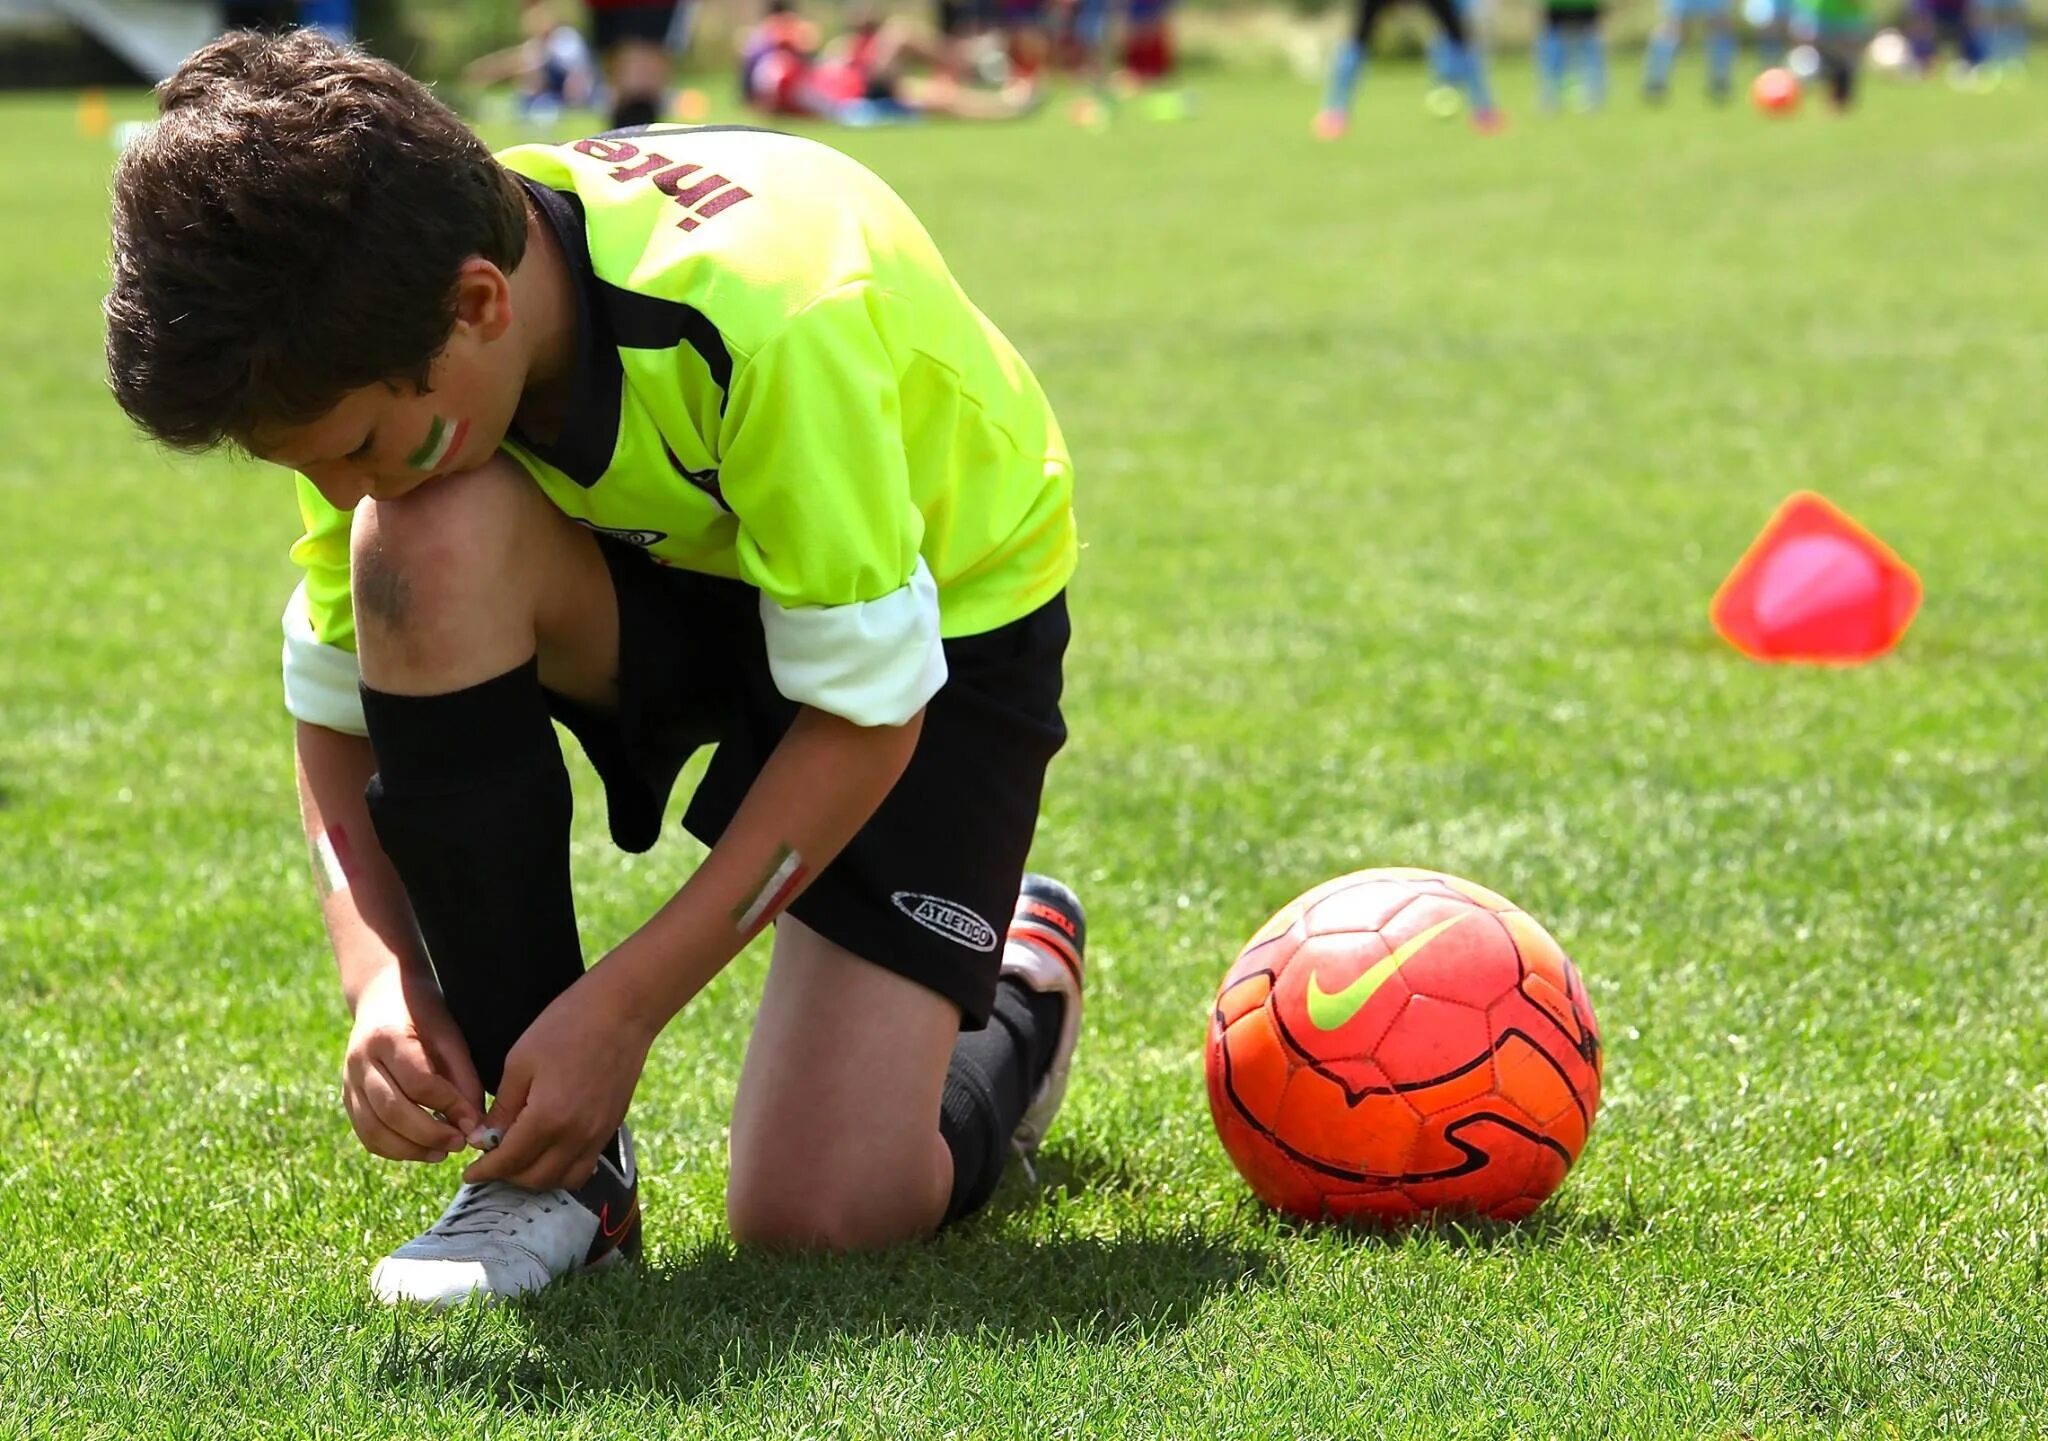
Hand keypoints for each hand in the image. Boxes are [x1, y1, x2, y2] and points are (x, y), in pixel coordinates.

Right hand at [342, 965, 485, 1161]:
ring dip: (410, 1149)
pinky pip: (366, 1133)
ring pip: (374, 1129)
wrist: (380, 995)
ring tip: (443, 1152)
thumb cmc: (423, 1014)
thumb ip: (463, 1078)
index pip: (419, 1082)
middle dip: (430, 1134)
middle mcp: (361, 1061)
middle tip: (460, 1144)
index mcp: (388, 1037)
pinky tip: (420, 1149)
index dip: (449, 1106)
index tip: (474, 1122)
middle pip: (392, 1110)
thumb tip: (475, 1125)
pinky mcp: (347, 1097)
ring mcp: (349, 1081)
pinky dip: (393, 1149)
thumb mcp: (449, 1036)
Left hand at [462, 971, 652, 1190]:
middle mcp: (576, 1136)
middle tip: (491, 1161)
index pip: (509, 1162)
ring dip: (537, 1177)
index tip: (469, 1172)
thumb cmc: (568, 1025)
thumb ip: (503, 1107)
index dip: (484, 1171)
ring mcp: (598, 1134)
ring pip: (563, 1179)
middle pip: (535, 1178)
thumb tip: (484, 1139)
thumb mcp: (521, 1061)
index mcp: (548, 1119)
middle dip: (507, 1176)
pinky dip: (564, 1169)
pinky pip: (586, 1166)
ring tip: (520, 1159)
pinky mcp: (612, 1126)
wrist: (624, 1010)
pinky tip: (551, 1152)